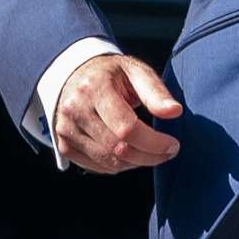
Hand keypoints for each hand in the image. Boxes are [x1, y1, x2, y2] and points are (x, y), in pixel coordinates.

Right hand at [54, 53, 182, 173]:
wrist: (74, 75)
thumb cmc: (112, 74)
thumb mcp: (135, 71)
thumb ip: (155, 91)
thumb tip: (175, 111)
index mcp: (95, 88)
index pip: (126, 127)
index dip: (153, 142)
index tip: (173, 145)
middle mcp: (75, 109)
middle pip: (117, 148)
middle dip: (149, 156)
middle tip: (168, 152)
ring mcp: (66, 129)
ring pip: (108, 162)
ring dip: (136, 162)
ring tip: (151, 152)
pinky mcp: (64, 144)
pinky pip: (97, 167)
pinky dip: (118, 166)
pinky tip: (131, 153)